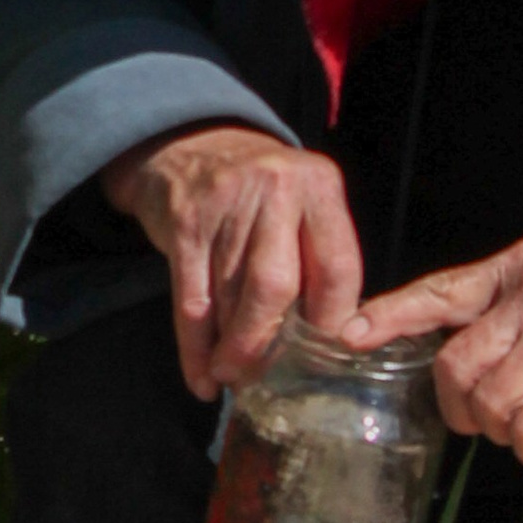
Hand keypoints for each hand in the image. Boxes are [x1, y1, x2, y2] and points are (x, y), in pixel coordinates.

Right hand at [97, 125, 363, 401]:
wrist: (188, 142)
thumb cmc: (257, 190)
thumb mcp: (301, 202)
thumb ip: (319, 256)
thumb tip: (329, 343)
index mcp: (319, 186)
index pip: (338, 268)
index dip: (331, 324)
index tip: (320, 362)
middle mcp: (276, 189)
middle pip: (277, 286)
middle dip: (267, 344)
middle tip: (262, 379)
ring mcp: (226, 203)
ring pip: (231, 296)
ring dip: (231, 350)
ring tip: (234, 380)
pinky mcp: (184, 221)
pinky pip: (192, 299)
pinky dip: (195, 346)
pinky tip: (202, 376)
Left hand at [345, 240, 522, 467]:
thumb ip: (505, 310)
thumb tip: (452, 361)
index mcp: (515, 268)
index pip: (439, 291)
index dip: (390, 315)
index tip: (349, 334)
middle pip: (454, 366)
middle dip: (462, 408)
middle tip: (488, 419)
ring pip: (490, 402)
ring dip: (503, 429)